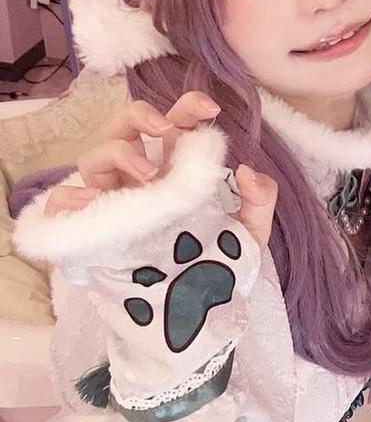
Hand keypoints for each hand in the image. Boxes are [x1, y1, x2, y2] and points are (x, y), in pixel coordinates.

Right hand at [44, 92, 277, 248]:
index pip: (175, 124)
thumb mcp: (249, 234)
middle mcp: (139, 177)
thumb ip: (259, 201)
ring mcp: (111, 201)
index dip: (187, 107)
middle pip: (124, 126)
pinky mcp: (88, 230)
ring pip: (93, 158)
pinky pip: (61, 203)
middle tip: (166, 129)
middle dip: (140, 115)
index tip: (210, 109)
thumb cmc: (217, 264)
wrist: (197, 314)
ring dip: (118, 155)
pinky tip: (90, 201)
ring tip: (148, 178)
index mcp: (176, 168)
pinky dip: (68, 196)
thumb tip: (247, 171)